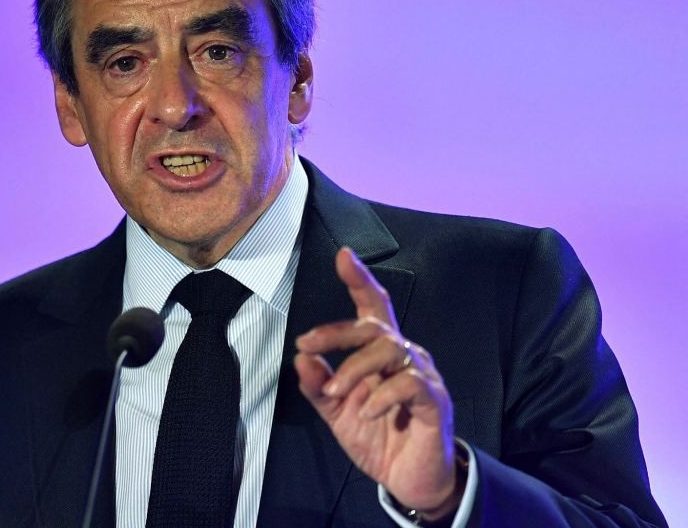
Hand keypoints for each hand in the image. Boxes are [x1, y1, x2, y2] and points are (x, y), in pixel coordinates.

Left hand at [294, 248, 462, 519]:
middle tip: (307, 344)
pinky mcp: (435, 400)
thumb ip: (318, 386)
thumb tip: (300, 359)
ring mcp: (423, 375)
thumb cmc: (377, 437)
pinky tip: (368, 410)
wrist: (409, 480)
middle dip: (337, 333)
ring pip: (389, 349)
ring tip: (337, 394)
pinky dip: (382, 394)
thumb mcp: (336, 413)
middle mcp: (405, 355)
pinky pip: (409, 383)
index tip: (343, 255)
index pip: (373, 307)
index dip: (360, 280)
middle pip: (375, 326)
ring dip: (354, 369)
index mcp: (380, 354)